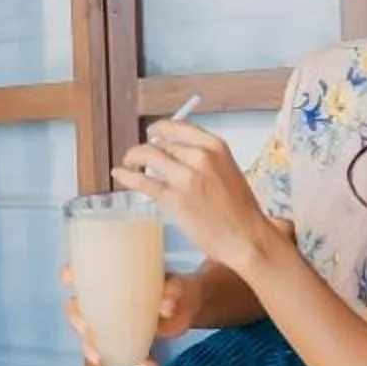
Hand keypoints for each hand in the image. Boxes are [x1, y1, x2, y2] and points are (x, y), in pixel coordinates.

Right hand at [62, 267, 201, 365]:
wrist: (188, 308)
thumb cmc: (175, 288)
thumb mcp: (176, 286)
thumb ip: (172, 292)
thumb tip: (165, 304)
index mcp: (112, 278)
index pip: (82, 273)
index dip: (70, 274)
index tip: (69, 278)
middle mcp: (105, 301)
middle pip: (77, 310)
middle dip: (78, 321)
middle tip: (89, 329)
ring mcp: (113, 324)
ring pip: (91, 336)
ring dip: (94, 349)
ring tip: (104, 358)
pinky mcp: (127, 342)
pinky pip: (120, 355)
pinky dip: (134, 362)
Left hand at [116, 120, 266, 266]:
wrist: (247, 238)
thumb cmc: (240, 211)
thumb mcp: (227, 172)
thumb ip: (204, 160)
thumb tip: (175, 155)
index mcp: (215, 147)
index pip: (178, 127)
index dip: (160, 129)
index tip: (152, 133)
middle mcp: (200, 157)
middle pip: (161, 143)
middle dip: (147, 149)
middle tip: (139, 157)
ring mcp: (185, 177)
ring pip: (148, 155)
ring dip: (133, 157)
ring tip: (128, 164)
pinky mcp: (173, 199)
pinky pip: (142, 181)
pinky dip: (127, 175)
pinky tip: (119, 174)